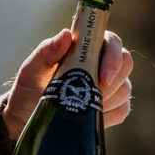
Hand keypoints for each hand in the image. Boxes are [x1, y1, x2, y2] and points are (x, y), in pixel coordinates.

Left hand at [2, 28, 133, 141]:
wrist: (28, 119)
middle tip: (89, 95)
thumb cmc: (30, 89)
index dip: (113, 58)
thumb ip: (47, 51)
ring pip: (124, 90)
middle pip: (126, 64)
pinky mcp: (113, 108)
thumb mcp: (32, 70)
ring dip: (105, 100)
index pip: (113, 43)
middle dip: (111, 82)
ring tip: (80, 106)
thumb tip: (66, 34)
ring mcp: (112, 86)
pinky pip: (122, 110)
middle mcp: (104, 63)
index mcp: (88, 46)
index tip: (102, 77)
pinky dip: (107, 115)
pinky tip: (88, 117)